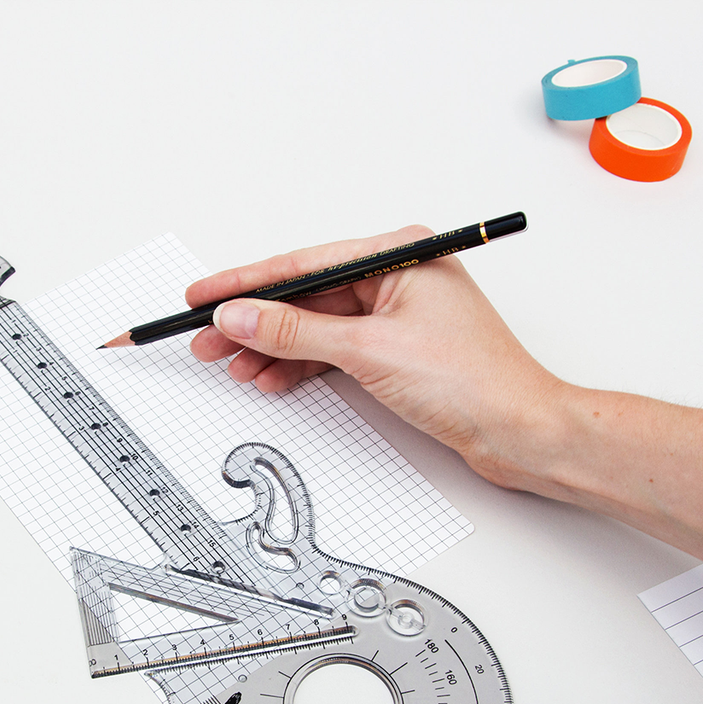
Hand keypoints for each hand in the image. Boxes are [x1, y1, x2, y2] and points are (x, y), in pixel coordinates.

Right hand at [186, 228, 562, 490]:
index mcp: (398, 255)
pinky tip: (272, 379)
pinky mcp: (393, 349)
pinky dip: (301, 367)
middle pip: (304, 297)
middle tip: (204, 341)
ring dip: (272, 350)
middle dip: (252, 324)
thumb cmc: (472, 382)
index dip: (244, 283)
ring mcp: (394, 315)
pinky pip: (332, 351)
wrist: (517, 431)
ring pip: (314, 328)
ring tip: (234, 368)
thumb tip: (241, 316)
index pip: (302, 265)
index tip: (202, 295)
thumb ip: (295, 332)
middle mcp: (395, 278)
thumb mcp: (368, 351)